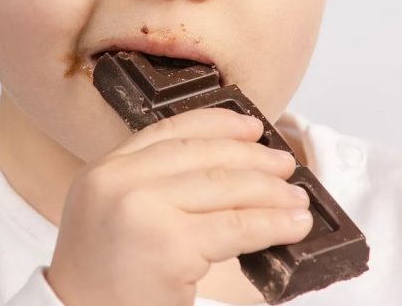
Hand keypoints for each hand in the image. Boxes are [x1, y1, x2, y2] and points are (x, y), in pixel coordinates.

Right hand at [46, 108, 311, 305]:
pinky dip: (272, 224)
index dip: (217, 124)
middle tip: (284, 166)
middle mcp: (117, 182)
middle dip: (252, 158)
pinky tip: (293, 225)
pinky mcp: (169, 246)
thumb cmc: (105, 278)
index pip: (168, 131)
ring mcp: (141, 210)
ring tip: (297, 198)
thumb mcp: (114, 214)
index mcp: (104, 170)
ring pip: (224, 188)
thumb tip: (230, 169)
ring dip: (270, 192)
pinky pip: (236, 228)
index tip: (251, 126)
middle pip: (202, 156)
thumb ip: (155, 185)